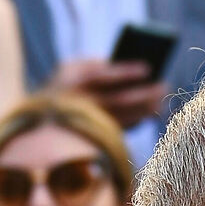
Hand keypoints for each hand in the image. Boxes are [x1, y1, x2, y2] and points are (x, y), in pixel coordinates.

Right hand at [52, 56, 167, 130]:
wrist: (40, 119)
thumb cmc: (67, 85)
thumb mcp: (75, 69)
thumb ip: (102, 68)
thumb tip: (143, 74)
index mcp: (70, 78)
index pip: (100, 75)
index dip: (126, 72)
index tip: (148, 69)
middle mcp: (75, 102)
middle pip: (116, 99)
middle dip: (143, 94)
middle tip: (164, 86)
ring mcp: (83, 122)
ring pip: (121, 118)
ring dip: (145, 109)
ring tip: (161, 99)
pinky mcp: (90, 138)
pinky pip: (119, 130)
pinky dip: (136, 121)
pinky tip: (149, 113)